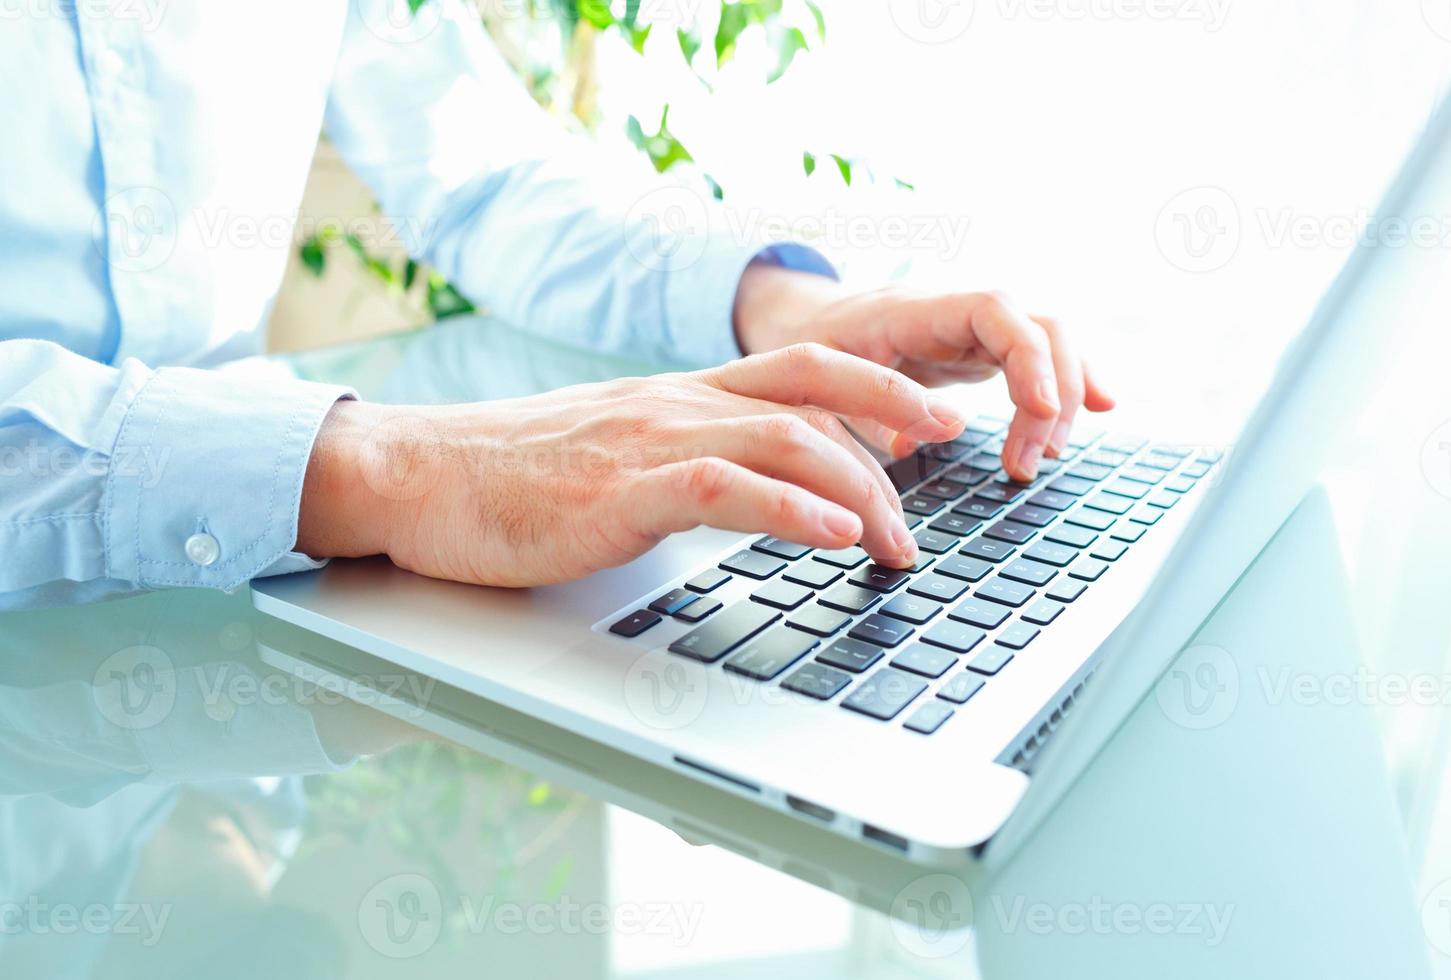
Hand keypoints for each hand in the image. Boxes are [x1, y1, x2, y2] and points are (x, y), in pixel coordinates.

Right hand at [296, 345, 967, 586]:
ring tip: (898, 541)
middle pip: (818, 394)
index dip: (883, 388)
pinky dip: (791, 507)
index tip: (935, 420)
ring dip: (860, 490)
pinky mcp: (620, 488)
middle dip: (896, 436)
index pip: (806, 369)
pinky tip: (833, 535)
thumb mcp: (618, 454)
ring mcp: (650, 438)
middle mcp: (678, 401)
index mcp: (681, 393)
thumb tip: (751, 495)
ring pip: (786, 436)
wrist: (418, 474)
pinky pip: (724, 484)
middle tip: (935, 496)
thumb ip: (686, 462)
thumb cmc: (514, 477)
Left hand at [735, 265, 1115, 480]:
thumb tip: (912, 444)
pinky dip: (1068, 384)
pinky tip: (1099, 408)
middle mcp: (959, 311)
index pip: (996, 313)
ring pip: (1050, 342)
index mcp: (918, 309)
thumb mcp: (820, 376)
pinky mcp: (983, 351)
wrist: (804, 322)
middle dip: (1053, 393)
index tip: (1040, 412)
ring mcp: (977, 329)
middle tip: (1032, 461)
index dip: (1028, 358)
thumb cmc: (810, 347)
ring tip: (1049, 455)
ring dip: (1065, 397)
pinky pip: (1038, 359)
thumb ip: (863, 404)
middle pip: (1040, 326)